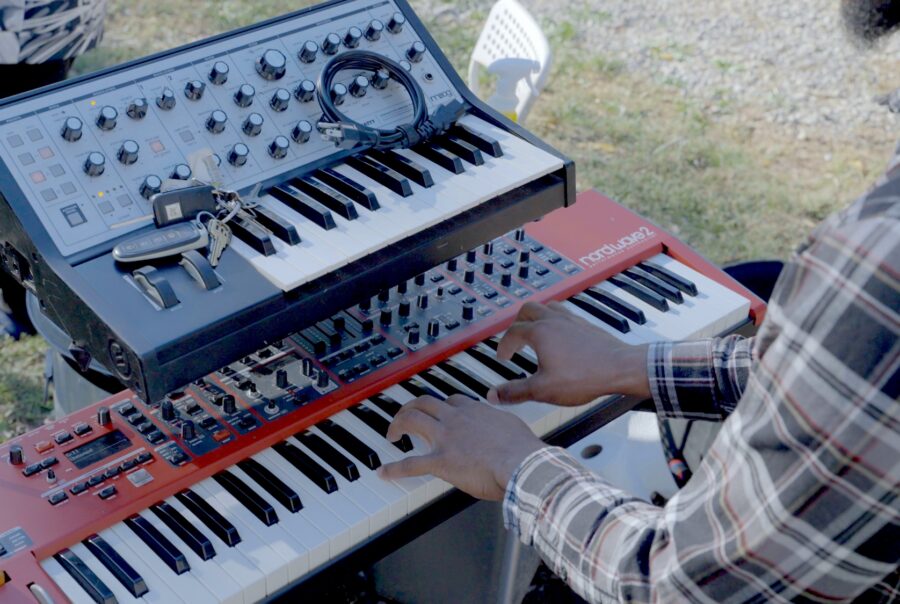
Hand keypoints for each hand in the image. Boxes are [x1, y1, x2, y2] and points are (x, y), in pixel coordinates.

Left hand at [377, 395, 544, 500]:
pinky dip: (394, 469)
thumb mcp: (513, 426)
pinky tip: (383, 472)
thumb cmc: (523, 449)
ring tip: (392, 434)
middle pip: (425, 402)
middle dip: (410, 407)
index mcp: (475, 410)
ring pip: (412, 421)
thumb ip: (501, 424)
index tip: (437, 411)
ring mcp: (446, 439)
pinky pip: (411, 464)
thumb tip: (503, 429)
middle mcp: (456, 419)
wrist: (522, 463)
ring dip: (397, 425)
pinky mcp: (441, 462)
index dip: (439, 405)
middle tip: (405, 416)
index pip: (450, 400)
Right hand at [487, 301, 649, 405]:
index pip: (512, 332)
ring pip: (548, 306)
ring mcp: (572, 320)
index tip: (503, 357)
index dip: (504, 346)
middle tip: (514, 339)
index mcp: (540, 332)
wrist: (620, 368)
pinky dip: (555, 320)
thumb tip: (493, 395)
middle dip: (516, 323)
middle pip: (528, 310)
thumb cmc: (584, 377)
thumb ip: (516, 392)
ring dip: (537, 316)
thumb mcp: (543, 390)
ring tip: (534, 330)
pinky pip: (565, 314)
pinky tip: (560, 335)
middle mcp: (554, 321)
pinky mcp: (586, 325)